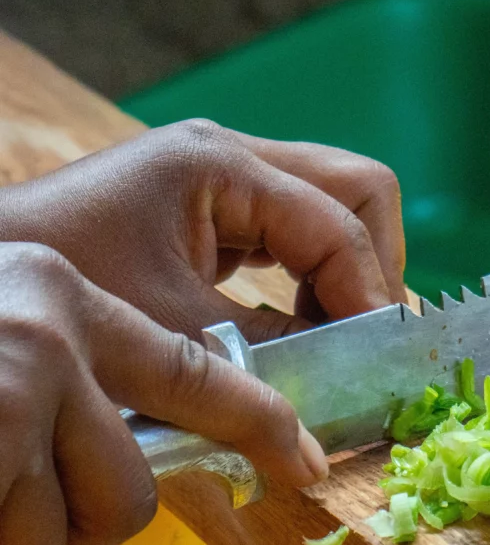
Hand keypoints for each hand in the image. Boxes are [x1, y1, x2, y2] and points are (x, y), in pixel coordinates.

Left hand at [0, 120, 406, 342]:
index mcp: (221, 165)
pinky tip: (300, 327)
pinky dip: (312, 278)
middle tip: (367, 339)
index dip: (367, 293)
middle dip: (373, 266)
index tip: (374, 360)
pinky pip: (294, 230)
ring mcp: (225, 176)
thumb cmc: (60, 286)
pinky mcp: (216, 206)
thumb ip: (263, 351)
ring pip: (333, 205)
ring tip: (337, 340)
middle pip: (355, 190)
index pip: (336, 221)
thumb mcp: (167, 328)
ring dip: (346, 273)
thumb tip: (334, 389)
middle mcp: (232, 155)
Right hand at [0, 243, 327, 544]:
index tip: (308, 464)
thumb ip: (94, 368)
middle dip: (96, 511)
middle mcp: (55, 331)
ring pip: (102, 519)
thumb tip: (158, 440)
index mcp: (67, 294)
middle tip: (23, 502)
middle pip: (145, 479)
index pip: (195, 370)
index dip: (258, 425)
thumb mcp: (15, 330)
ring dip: (38, 537)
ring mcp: (19, 384)